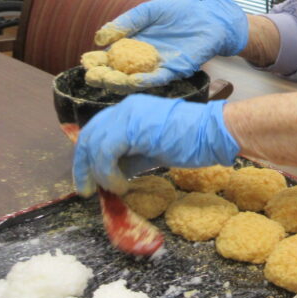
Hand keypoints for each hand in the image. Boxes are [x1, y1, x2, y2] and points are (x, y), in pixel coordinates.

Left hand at [72, 95, 237, 195]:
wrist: (212, 133)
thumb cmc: (191, 142)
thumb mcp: (152, 150)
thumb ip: (130, 157)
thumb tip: (112, 174)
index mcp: (130, 110)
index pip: (97, 130)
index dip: (88, 156)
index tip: (88, 179)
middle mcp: (125, 108)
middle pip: (89, 136)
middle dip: (83, 166)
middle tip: (87, 189)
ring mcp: (127, 115)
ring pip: (94, 145)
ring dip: (98, 172)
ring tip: (113, 188)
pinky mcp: (131, 128)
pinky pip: (105, 153)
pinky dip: (107, 173)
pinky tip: (121, 185)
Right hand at [93, 0, 248, 89]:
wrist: (208, 18)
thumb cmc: (179, 13)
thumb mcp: (148, 12)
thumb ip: (127, 22)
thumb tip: (100, 37)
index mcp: (132, 45)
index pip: (108, 57)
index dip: (96, 61)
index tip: (85, 62)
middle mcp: (142, 60)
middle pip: (118, 72)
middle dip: (104, 76)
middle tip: (92, 76)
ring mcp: (157, 67)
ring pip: (135, 80)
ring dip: (120, 82)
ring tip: (107, 81)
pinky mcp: (174, 70)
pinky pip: (158, 79)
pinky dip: (145, 81)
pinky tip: (133, 80)